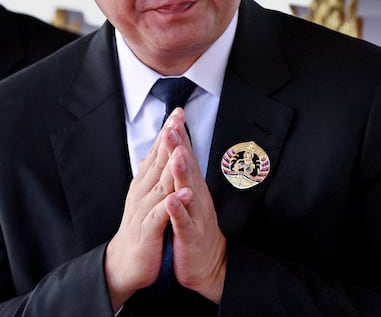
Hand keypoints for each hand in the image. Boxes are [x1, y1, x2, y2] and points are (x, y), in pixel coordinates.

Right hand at [104, 110, 186, 308]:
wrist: (125, 262)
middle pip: (157, 161)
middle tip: (177, 117)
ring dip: (170, 165)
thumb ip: (154, 175)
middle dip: (168, 139)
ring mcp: (145, 209)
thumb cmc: (141, 228)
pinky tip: (185, 191)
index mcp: (144, 183)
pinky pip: (162, 213)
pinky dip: (173, 202)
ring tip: (180, 147)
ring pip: (160, 183)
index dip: (168, 132)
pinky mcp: (148, 229)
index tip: (178, 112)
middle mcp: (143, 191)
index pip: (157, 152)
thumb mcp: (147, 197)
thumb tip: (159, 154)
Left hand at [163, 108, 226, 302]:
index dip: (180, 136)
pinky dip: (178, 211)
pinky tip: (172, 200)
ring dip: (182, 173)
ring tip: (177, 155)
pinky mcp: (190, 236)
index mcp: (194, 188)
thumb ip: (182, 175)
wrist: (209, 266)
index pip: (186, 157)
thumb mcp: (188, 198)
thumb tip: (177, 149)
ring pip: (188, 191)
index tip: (174, 115)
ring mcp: (195, 216)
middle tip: (173, 126)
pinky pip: (183, 222)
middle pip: (188, 168)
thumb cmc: (194, 229)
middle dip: (180, 147)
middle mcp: (197, 197)